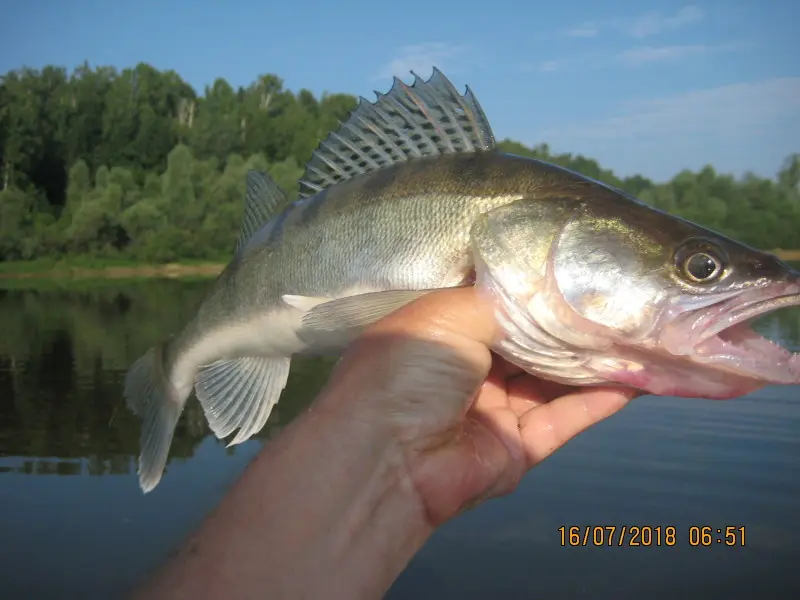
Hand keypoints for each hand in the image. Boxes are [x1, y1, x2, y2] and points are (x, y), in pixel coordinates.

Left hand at [319, 286, 636, 525]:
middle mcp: (469, 369)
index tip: (583, 273)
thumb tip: (545, 290)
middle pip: (532, 345)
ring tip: (641, 333)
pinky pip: (565, 418)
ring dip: (594, 361)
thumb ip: (502, 302)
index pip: (499, 307)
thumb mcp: (448, 313)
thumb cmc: (410, 368)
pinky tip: (638, 377)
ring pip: (554, 381)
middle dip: (573, 327)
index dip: (538, 294)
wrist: (387, 457)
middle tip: (624, 302)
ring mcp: (493, 411)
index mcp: (444, 332)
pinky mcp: (518, 449)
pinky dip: (599, 399)